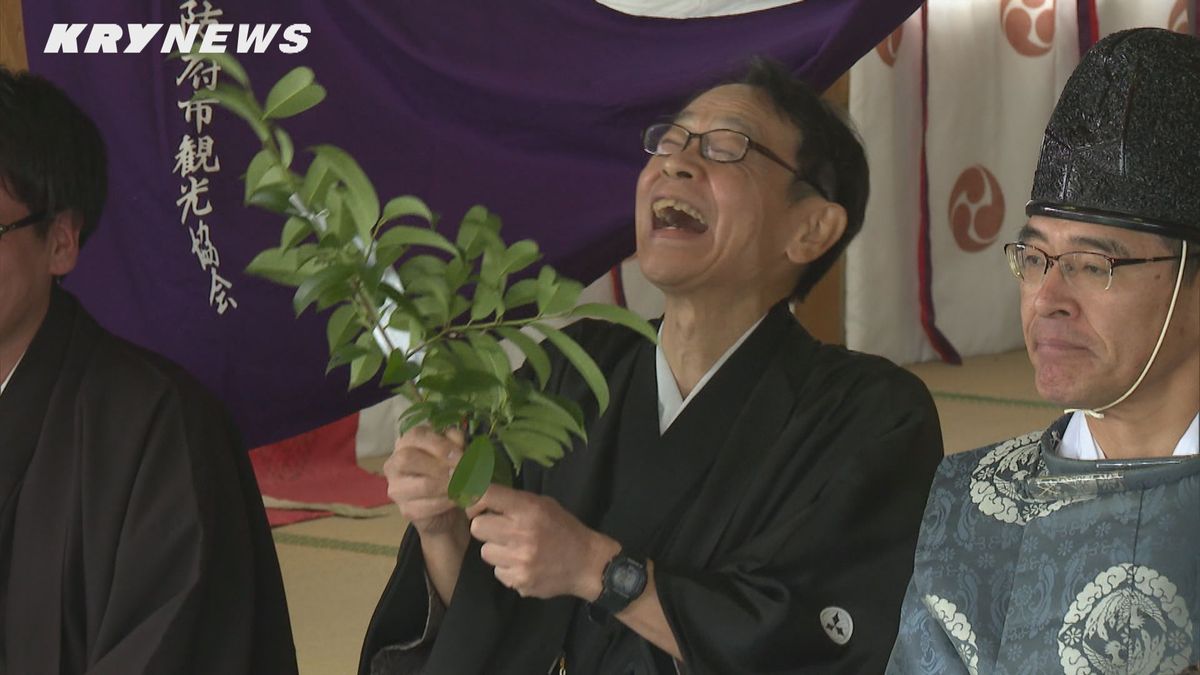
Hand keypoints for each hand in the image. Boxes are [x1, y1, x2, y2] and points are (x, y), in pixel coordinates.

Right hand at [383, 425, 466, 536]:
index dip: (440, 445)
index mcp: (406, 442)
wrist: (446, 504)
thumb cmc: (448, 469)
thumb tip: (459, 442)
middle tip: (462, 471)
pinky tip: (458, 498)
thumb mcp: (453, 449)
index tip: (460, 455)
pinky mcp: (406, 510)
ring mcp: (397, 489)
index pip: (416, 436)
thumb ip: (455, 440)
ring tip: (465, 485)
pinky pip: (428, 506)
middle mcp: (394, 464)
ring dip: (449, 485)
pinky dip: (448, 502)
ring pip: (423, 485)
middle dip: (440, 465)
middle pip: (408, 458)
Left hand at [466, 484, 619, 599]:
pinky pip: (498, 571)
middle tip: (501, 529)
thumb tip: (478, 494)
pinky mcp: (519, 581)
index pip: (486, 495)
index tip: (474, 504)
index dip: (472, 498)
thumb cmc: (563, 528)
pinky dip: (507, 568)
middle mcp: (521, 534)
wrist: (587, 564)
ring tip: (517, 549)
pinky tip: (524, 564)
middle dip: (486, 527)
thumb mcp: (544, 504)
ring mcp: (519, 561)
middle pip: (477, 527)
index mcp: (528, 509)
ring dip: (497, 549)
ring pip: (485, 551)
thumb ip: (513, 501)